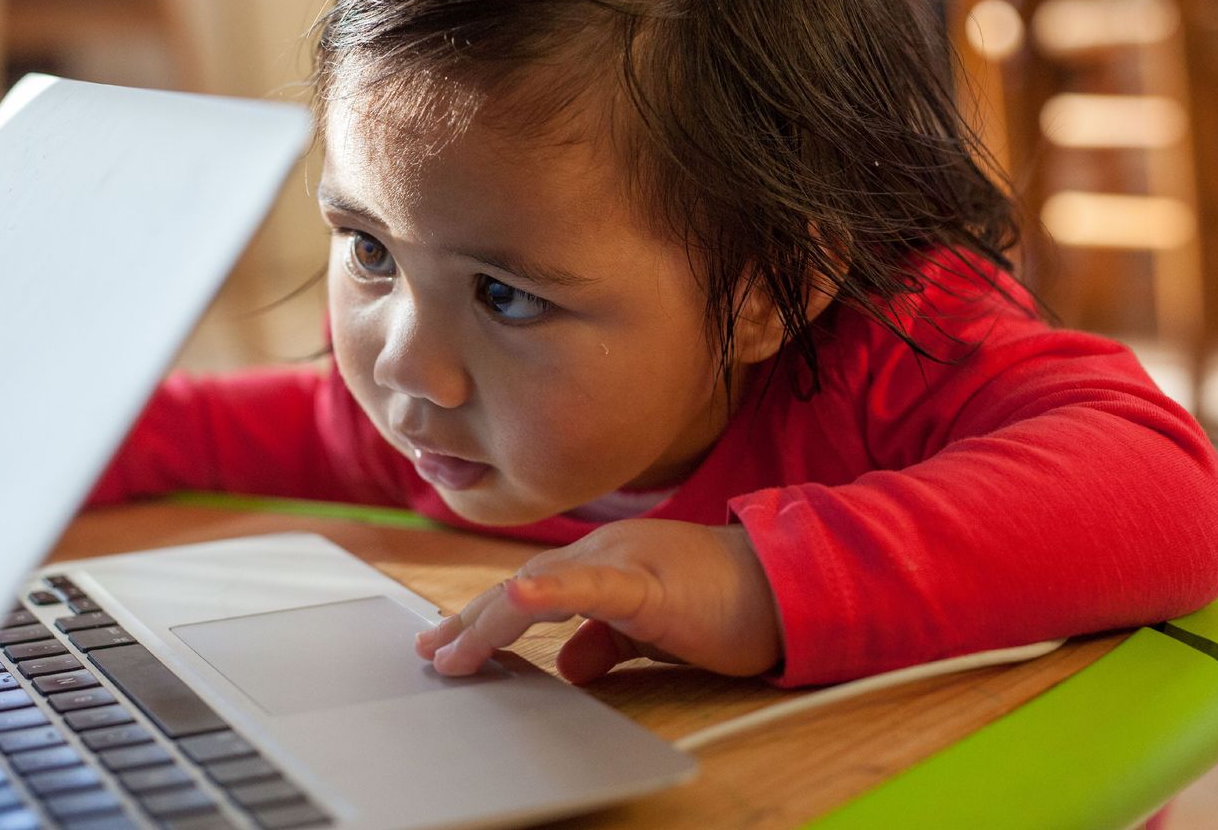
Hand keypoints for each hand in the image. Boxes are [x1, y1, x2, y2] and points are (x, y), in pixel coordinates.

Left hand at [415, 520, 782, 682]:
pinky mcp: (651, 583)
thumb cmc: (724, 603)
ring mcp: (625, 562)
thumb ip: (608, 641)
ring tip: (453, 647)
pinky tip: (522, 597)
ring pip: (543, 586)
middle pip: (521, 585)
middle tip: (432, 653)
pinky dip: (554, 592)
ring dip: (492, 618)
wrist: (785, 586)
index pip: (529, 587)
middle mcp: (604, 552)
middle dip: (471, 622)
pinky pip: (595, 586)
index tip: (445, 641)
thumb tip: (568, 664)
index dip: (483, 614)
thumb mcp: (650, 630)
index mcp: (603, 562)